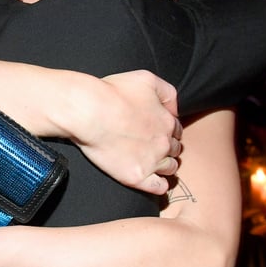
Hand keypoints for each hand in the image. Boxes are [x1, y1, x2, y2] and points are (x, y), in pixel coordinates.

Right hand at [71, 70, 181, 195]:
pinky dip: (159, 185)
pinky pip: (159, 188)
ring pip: (170, 168)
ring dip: (164, 165)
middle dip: (166, 148)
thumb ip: (167, 92)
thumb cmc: (112, 92)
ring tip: (149, 162)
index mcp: (167, 121)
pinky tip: (151, 180)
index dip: (166, 130)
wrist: (89, 112)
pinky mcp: (137, 177)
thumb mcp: (146, 78)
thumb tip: (175, 109)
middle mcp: (164, 143)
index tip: (154, 131)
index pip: (177, 130)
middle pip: (175, 150)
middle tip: (149, 145)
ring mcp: (152, 162)